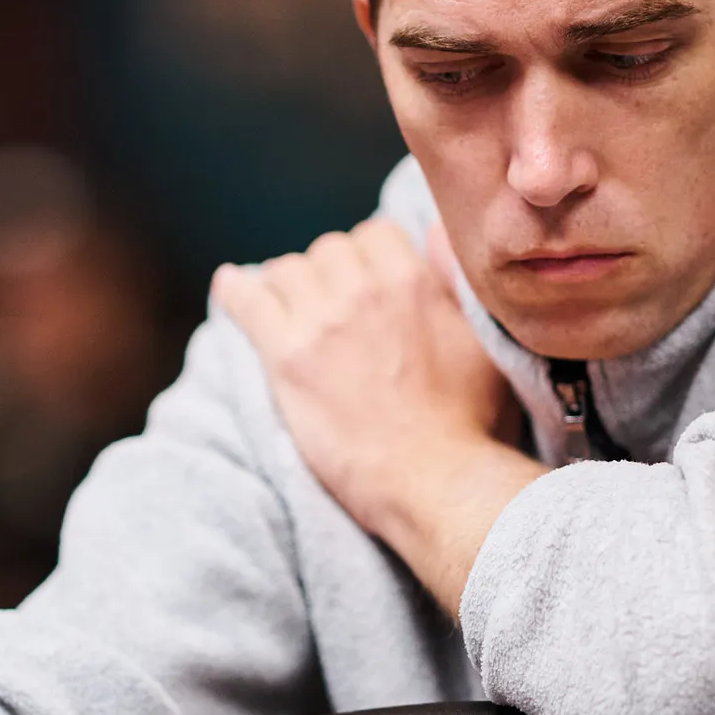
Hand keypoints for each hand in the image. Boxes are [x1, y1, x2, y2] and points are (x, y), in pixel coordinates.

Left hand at [213, 220, 514, 537]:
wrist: (433, 480)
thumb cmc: (468, 422)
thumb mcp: (484, 341)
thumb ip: (454, 282)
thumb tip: (434, 233)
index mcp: (413, 281)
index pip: (374, 233)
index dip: (369, 256)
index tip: (366, 281)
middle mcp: (364, 291)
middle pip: (328, 250)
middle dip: (328, 273)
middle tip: (330, 306)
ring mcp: (322, 323)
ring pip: (287, 271)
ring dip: (288, 286)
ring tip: (288, 308)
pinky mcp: (287, 359)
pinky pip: (247, 302)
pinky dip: (235, 292)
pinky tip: (231, 288)